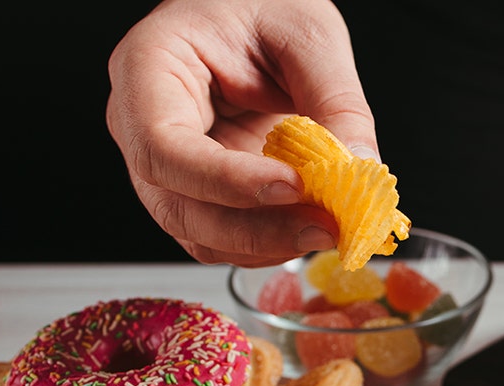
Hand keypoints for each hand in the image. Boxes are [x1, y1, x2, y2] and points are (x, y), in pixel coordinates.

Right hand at [106, 0, 374, 266]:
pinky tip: (312, 228)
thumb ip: (336, 101)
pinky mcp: (203, 191)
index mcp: (149, 67)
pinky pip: (224, 236)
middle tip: (325, 227)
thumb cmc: (263, 2)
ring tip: (328, 229)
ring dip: (267, 244)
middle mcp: (143, 124)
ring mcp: (170, 165)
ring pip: (199, 232)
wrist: (257, 9)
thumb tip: (360, 168)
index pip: (162, 145)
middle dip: (255, 228)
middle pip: (176, 204)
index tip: (290, 186)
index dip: (224, 179)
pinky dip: (270, 243)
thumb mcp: (309, 34)